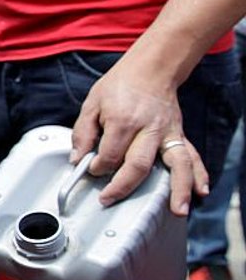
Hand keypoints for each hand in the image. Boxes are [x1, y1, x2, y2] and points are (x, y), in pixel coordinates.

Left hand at [70, 61, 207, 215]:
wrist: (150, 69)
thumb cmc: (120, 85)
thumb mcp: (92, 103)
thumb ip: (83, 133)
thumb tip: (77, 159)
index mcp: (123, 121)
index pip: (109, 155)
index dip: (97, 167)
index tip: (91, 170)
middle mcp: (149, 129)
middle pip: (139, 165)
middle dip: (123, 186)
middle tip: (108, 199)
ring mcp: (168, 133)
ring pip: (176, 164)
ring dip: (178, 189)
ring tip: (177, 210)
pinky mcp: (179, 135)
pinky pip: (192, 156)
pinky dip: (198, 175)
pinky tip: (200, 191)